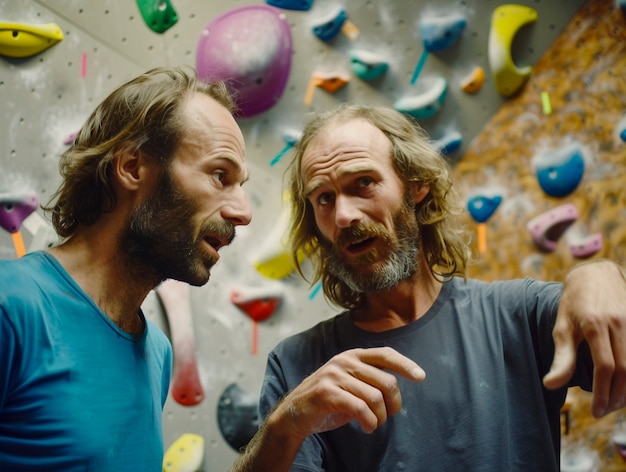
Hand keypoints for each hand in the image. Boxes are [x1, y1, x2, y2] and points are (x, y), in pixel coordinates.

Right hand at [272, 347, 424, 439]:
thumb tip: (396, 388)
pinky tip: (367, 427)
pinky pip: (360, 408)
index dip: (405, 365)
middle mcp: (344, 361)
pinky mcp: (327, 393)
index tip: (421, 377)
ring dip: (380, 417)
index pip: (385, 354)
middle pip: (386, 381)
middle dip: (394, 404)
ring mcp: (334, 376)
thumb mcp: (349, 383)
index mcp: (353, 355)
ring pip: (375, 398)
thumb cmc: (328, 400)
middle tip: (388, 416)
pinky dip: (369, 422)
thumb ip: (369, 379)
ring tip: (373, 423)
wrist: (294, 414)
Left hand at [543, 260, 625, 416]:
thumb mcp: (562, 327)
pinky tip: (624, 386)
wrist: (596, 274)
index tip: (595, 411)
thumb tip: (550, 385)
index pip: (605, 366)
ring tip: (615, 402)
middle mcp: (618, 323)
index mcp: (595, 325)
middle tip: (604, 410)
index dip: (602, 392)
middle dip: (616, 396)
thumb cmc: (574, 303)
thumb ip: (562, 357)